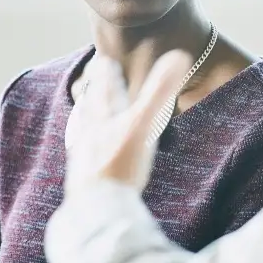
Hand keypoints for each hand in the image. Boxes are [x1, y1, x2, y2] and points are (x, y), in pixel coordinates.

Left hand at [64, 51, 191, 193]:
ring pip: (84, 129)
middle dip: (94, 92)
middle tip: (91, 81)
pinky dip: (87, 147)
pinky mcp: (82, 177)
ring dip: (87, 117)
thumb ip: (160, 91)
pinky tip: (89, 156)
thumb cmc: (120, 164)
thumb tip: (179, 55)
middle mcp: (90, 132)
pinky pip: (83, 155)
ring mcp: (84, 155)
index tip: (104, 60)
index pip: (105, 88)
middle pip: (91, 106)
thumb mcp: (143, 123)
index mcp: (105, 116)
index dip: (106, 74)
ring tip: (86, 113)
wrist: (96, 207)